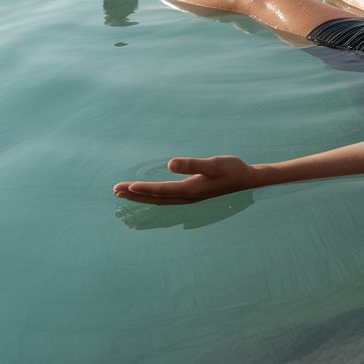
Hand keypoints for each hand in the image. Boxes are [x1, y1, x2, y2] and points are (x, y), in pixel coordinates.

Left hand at [114, 155, 256, 204]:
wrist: (247, 179)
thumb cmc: (232, 169)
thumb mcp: (213, 163)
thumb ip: (192, 164)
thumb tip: (170, 164)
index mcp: (190, 189)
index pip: (161, 191)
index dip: (143, 190)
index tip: (126, 187)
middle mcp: (187, 196)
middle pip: (155, 198)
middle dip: (135, 196)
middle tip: (116, 191)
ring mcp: (190, 197)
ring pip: (159, 200)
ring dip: (141, 197)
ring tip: (125, 194)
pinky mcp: (192, 193)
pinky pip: (166, 198)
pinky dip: (153, 197)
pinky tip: (149, 194)